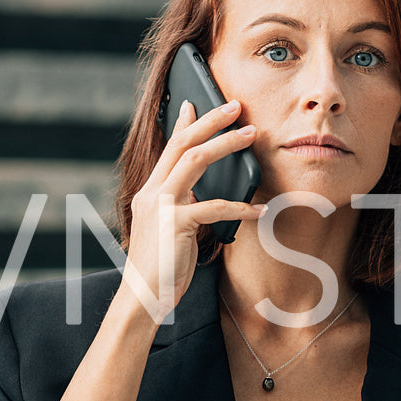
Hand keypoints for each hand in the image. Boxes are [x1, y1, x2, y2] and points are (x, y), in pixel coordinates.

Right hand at [118, 98, 264, 322]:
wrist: (141, 298)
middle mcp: (152, 192)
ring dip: (226, 144)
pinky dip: (240, 207)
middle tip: (236, 106)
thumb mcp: (170, 230)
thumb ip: (182, 207)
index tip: (196, 102)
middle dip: (211, 121)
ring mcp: (161, 206)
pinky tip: (259, 209)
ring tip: (252, 135)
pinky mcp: (175, 225)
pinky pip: (213, 207)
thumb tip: (202, 193)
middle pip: (182, 143)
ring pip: (195, 160)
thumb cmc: (160, 268)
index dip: (183, 123)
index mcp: (150, 192)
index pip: (168, 147)